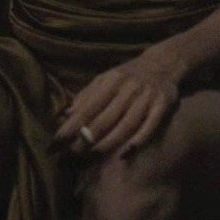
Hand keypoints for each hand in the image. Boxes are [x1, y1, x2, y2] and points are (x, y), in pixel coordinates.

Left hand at [52, 50, 185, 158]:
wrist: (163, 62)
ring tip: (93, 156)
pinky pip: (150, 126)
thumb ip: (87, 95)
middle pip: (105, 117)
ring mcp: (146, 97)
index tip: (56, 142)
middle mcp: (128, 88)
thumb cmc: (128, 75)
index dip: (71, 126)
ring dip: (109, 142)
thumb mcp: (106, 78)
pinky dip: (138, 141)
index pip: (87, 107)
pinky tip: (125, 154)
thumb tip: (65, 113)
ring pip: (126, 124)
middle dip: (88, 137)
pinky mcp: (163, 105)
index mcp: (111, 81)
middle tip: (72, 155)